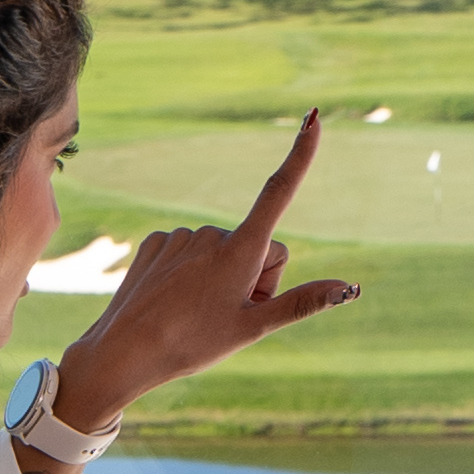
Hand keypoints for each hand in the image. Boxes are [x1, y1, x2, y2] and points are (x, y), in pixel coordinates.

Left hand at [46, 112, 357, 426]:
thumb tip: (350, 288)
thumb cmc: (193, 344)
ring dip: (222, 278)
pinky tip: (174, 298)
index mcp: (240, 252)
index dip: (299, 155)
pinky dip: (191, 273)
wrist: (123, 353)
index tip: (312, 120)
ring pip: (223, 251)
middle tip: (229, 313)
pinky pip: (191, 251)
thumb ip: (303, 303)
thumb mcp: (253, 328)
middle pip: (258, 248)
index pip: (279, 193)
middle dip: (254, 278)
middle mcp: (211, 234)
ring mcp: (181, 236)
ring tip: (197, 311)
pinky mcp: (157, 242)